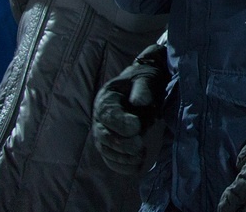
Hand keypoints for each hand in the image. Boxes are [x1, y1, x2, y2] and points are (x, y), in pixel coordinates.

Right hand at [92, 43, 169, 173]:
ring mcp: (103, 133)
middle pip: (103, 136)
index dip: (119, 123)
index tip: (136, 127)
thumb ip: (142, 89)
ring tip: (140, 156)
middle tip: (139, 146)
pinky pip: (111, 159)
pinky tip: (136, 166)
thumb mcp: (145, 78)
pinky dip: (122, 166)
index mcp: (106, 98)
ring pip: (106, 150)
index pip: (107, 114)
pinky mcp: (110, 145)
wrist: (144, 87)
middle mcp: (100, 117)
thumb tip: (140, 102)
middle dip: (121, 144)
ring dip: (122, 158)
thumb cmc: (144, 81)